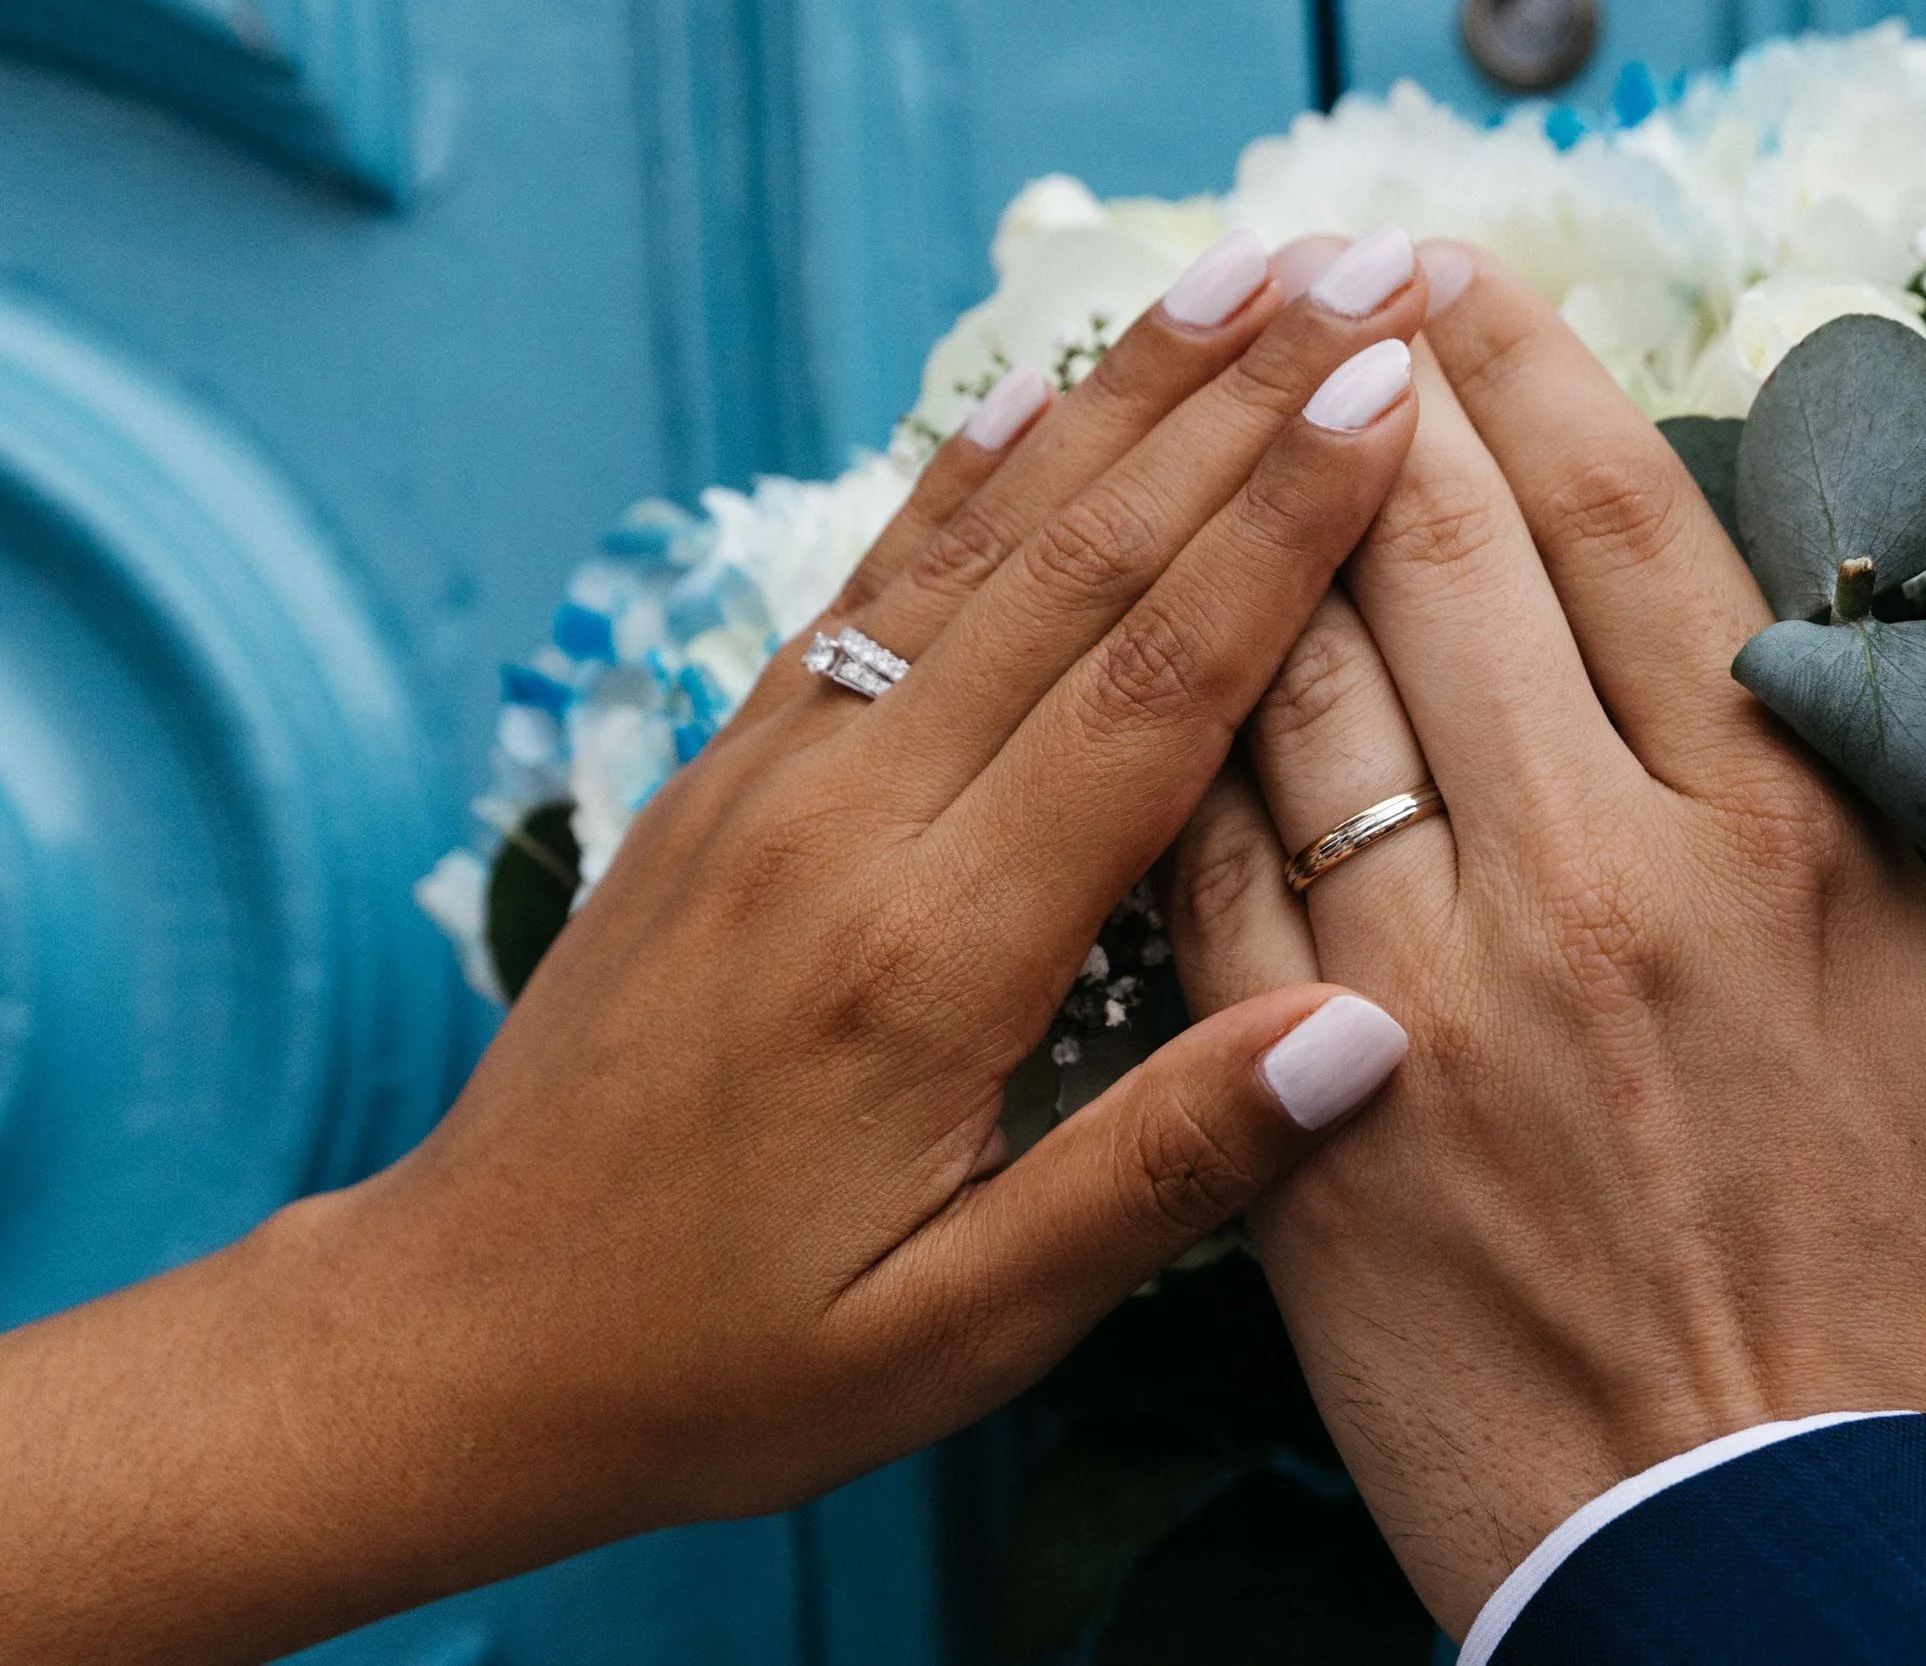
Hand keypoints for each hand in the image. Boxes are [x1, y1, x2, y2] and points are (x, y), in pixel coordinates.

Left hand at [0, 230, 1428, 1663]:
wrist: (458, 1335)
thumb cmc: (723, 1357)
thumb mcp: (954, 1331)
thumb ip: (1154, 1173)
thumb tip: (1368, 1030)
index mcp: (930, 957)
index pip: (1145, 695)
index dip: (1280, 535)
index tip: (1388, 398)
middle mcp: (847, 825)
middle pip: (1077, 575)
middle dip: (1232, 412)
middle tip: (1360, 279)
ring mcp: (769, 779)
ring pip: (973, 550)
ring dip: (1115, 405)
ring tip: (1234, 283)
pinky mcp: (724, 776)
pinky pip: (863, 592)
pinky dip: (958, 482)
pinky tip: (1030, 401)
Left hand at [1166, 248, 1925, 1636]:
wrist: (1769, 1579)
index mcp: (1791, 843)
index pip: (1624, 522)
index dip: (1522, 367)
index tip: (1451, 276)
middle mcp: (1596, 877)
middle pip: (1437, 557)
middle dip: (1357, 392)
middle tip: (1304, 287)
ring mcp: (1428, 988)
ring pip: (1294, 686)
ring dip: (1237, 527)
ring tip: (1197, 414)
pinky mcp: (1301, 1105)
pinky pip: (1205, 870)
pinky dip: (1166, 747)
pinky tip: (1130, 654)